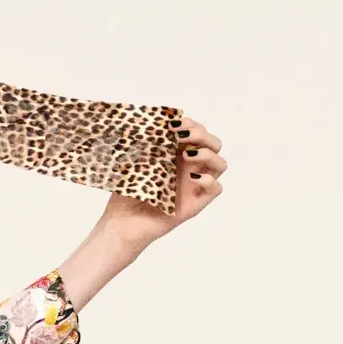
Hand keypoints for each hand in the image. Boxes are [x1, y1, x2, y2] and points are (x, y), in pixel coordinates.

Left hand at [100, 117, 226, 249]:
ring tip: (186, 154)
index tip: (172, 122)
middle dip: (201, 134)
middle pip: (213, 144)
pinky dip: (209, 180)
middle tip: (180, 135)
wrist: (122, 222)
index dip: (190, 123)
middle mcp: (190, 167)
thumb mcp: (134, 162)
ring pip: (220, 163)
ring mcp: (195, 185)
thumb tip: (153, 122)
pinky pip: (216, 188)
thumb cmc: (127, 191)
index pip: (196, 132)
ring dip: (207, 153)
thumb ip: (147, 144)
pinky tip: (191, 178)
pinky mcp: (196, 203)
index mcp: (177, 154)